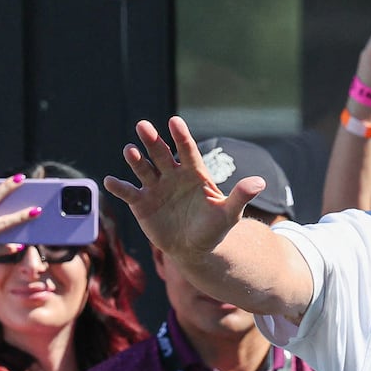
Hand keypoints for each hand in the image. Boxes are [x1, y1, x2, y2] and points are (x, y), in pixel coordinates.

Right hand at [104, 117, 261, 255]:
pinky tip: (110, 181)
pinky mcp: (141, 203)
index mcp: (194, 174)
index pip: (187, 151)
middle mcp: (172, 175)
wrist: (194, 248)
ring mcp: (155, 187)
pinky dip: (119, 187)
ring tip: (130, 150)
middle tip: (143, 125)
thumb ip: (240, 196)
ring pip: (143, 168)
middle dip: (152, 140)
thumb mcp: (229, 214)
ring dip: (135, 159)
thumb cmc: (213, 228)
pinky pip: (128, 192)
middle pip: (161, 154)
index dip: (181, 137)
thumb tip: (260, 182)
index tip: (174, 122)